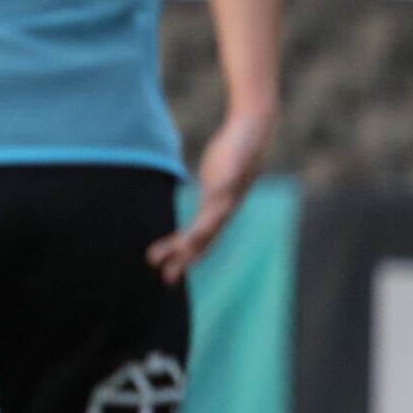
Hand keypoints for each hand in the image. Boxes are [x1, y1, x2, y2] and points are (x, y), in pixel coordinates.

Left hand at [148, 106, 273, 284]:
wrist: (254, 132)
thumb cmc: (242, 145)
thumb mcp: (234, 161)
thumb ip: (229, 177)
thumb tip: (221, 192)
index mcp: (225, 204)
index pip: (204, 231)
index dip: (188, 246)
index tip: (170, 260)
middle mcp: (225, 209)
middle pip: (203, 240)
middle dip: (185, 259)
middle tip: (166, 280)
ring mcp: (222, 205)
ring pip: (202, 236)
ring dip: (182, 251)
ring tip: (158, 263)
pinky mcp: (215, 198)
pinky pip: (202, 224)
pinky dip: (188, 238)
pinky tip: (173, 247)